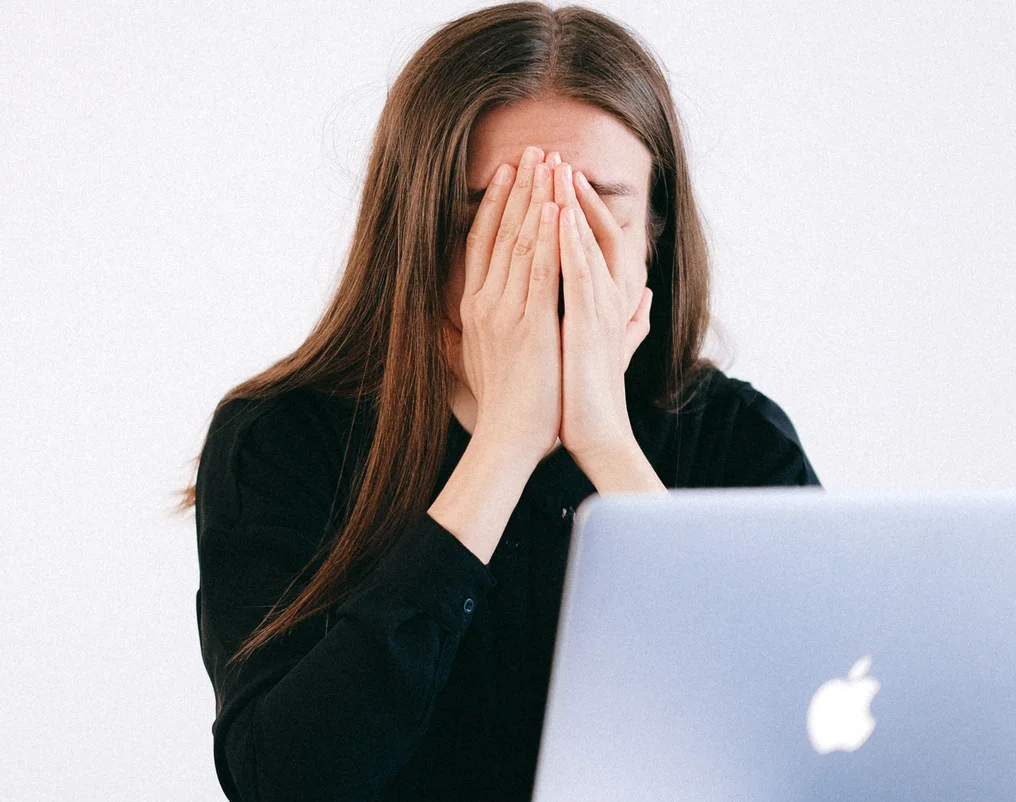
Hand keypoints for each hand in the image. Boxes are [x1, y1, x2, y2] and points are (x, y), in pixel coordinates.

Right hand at [451, 145, 563, 466]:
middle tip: (534, 149)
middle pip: (500, 232)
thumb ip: (474, 333)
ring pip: (520, 243)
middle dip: (519, 188)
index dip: (496, 203)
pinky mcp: (530, 325)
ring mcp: (505, 312)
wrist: (509, 438)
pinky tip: (556, 207)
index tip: (510, 171)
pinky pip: (539, 271)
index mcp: (474, 308)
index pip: (482, 242)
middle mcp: (484, 303)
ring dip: (536, 198)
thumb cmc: (503, 405)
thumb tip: (459, 321)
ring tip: (549, 162)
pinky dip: (547, 237)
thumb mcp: (480, 360)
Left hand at [553, 161, 653, 465]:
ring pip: (585, 244)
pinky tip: (556, 215)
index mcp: (608, 301)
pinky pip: (577, 274)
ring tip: (554, 168)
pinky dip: (568, 242)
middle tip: (552, 155)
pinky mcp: (588, 325)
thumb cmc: (592, 397)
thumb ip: (630, 322)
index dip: (578, 208)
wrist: (597, 436)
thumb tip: (647, 300)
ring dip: (570, 204)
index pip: (595, 241)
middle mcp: (609, 299)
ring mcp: (600, 310)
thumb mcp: (608, 348)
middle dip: (570, 193)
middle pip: (590, 231)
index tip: (556, 178)